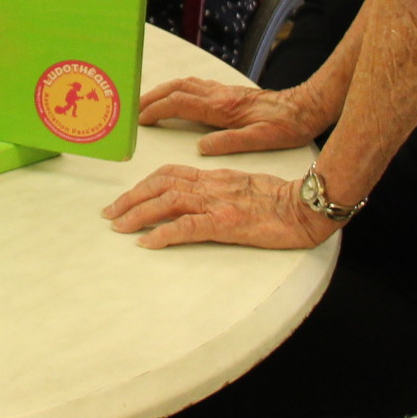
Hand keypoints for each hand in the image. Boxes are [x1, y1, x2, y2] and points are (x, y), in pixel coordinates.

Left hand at [103, 165, 337, 249]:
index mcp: (215, 177)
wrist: (306, 208)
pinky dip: (163, 233)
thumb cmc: (282, 200)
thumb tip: (197, 198)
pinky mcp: (226, 223)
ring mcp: (217, 204)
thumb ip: (220, 189)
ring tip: (119, 226)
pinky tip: (147, 242)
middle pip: (160, 185)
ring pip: (166, 202)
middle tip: (110, 213)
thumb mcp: (244, 188)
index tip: (126, 198)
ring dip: (138, 213)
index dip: (144, 184)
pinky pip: (186, 227)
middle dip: (131, 198)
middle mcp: (211, 186)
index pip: (170, 174)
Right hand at [140, 76, 334, 154]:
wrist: (305, 107)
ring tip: (148, 102)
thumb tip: (202, 148)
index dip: (157, 110)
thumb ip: (230, 142)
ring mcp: (224, 91)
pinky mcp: (230, 92)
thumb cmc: (286, 126)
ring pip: (185, 84)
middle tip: (134, 109)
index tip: (140, 119)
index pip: (180, 104)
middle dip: (152, 97)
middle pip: (176, 89)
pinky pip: (196, 86)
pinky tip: (177, 97)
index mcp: (223, 108)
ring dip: (163, 91)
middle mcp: (220, 95)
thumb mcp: (261, 140)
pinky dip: (179, 89)